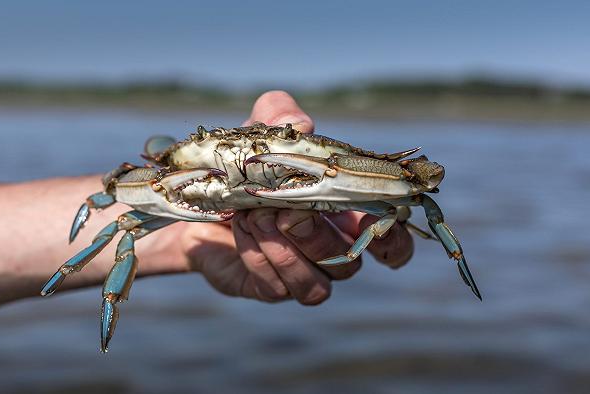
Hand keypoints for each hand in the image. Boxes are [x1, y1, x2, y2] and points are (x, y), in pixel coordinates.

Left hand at [181, 91, 413, 304]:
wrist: (195, 196)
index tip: (375, 223)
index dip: (394, 242)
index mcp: (346, 217)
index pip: (392, 246)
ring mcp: (300, 275)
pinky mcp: (267, 287)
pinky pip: (275, 287)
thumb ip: (281, 114)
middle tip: (283, 209)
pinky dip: (258, 257)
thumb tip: (301, 124)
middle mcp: (329, 252)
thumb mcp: (259, 131)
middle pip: (347, 264)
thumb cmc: (244, 164)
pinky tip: (239, 228)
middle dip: (316, 236)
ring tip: (253, 215)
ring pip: (315, 287)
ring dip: (285, 251)